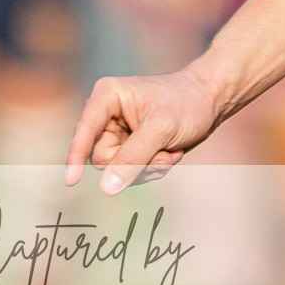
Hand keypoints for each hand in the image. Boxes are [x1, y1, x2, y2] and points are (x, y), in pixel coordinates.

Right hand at [64, 66, 221, 194]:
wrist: (212, 99)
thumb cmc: (188, 104)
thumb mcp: (162, 129)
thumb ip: (133, 157)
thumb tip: (106, 188)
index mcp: (108, 96)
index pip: (85, 131)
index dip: (76, 156)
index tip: (71, 181)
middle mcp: (107, 114)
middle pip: (103, 159)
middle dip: (135, 163)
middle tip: (163, 153)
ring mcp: (118, 131)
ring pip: (118, 169)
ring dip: (148, 166)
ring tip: (170, 149)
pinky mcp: (130, 145)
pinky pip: (130, 170)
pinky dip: (153, 166)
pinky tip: (170, 152)